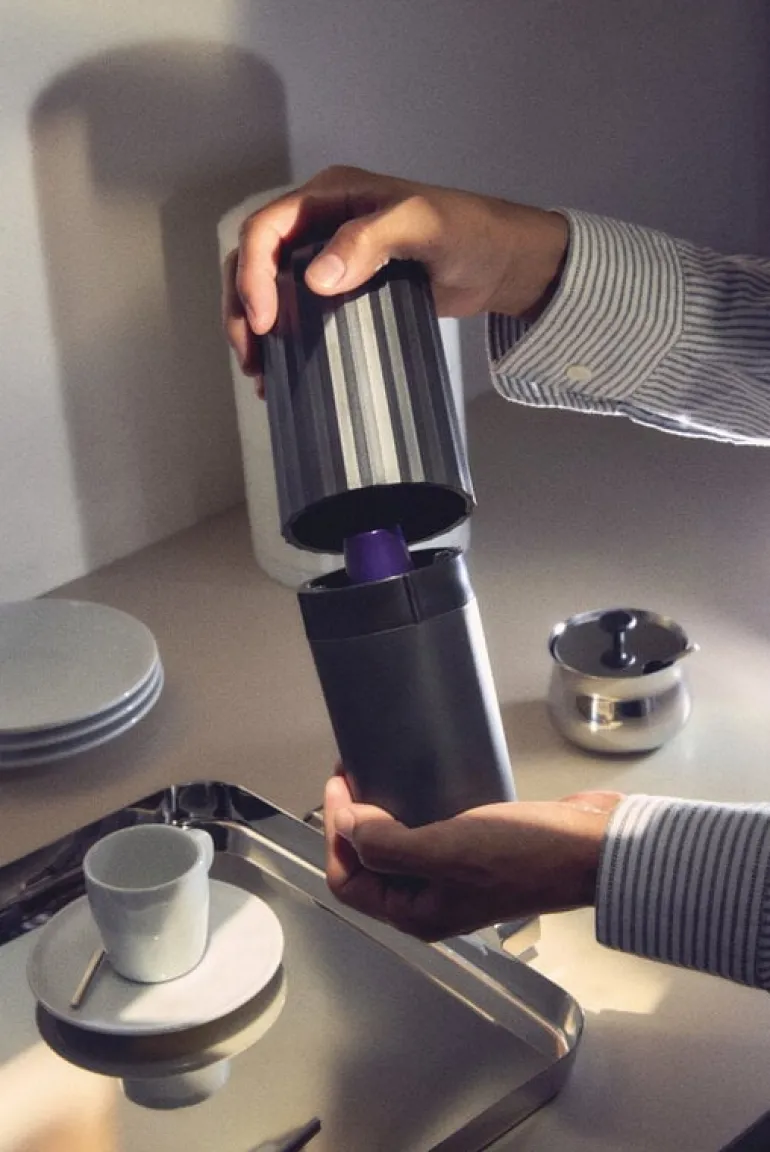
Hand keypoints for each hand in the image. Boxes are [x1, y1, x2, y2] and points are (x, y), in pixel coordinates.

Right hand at [222, 165, 568, 383]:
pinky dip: (284, 340)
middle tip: (251, 356)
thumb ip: (371, 240)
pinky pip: (298, 312)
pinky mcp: (343, 292)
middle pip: (255, 261)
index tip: (263, 321)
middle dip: (242, 307)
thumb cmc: (468, 233)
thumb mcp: (423, 226)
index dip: (253, 274)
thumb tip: (315, 277)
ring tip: (260, 372)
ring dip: (256, 328)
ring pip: (269, 289)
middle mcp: (319, 224)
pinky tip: (281, 374)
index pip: (265, 229)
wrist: (500, 264)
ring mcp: (328, 259)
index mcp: (329, 197)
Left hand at [323, 774, 622, 940]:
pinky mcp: (476, 849)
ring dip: (381, 812)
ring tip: (379, 773)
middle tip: (354, 773)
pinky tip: (419, 781)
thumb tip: (347, 826)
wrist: (591, 849)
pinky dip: (414, 808)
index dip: (335, 834)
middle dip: (352, 821)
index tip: (341, 784)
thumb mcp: (447, 851)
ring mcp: (454, 875)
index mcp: (416, 913)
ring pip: (397, 846)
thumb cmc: (523, 855)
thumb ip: (389, 845)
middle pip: (369, 863)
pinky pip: (429, 830)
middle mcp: (430, 900)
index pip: (349, 879)